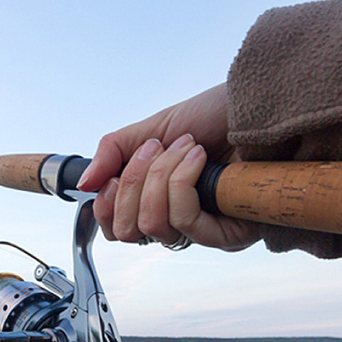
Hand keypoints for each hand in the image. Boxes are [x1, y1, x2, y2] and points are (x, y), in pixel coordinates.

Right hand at [76, 83, 260, 250]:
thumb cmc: (217, 117)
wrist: (258, 107)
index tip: (118, 174)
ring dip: (163, 177)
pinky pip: (184, 220)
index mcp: (159, 202)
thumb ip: (113, 153)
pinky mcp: (229, 234)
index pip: (117, 230)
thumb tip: (83, 185)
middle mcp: (180, 222)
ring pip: (154, 225)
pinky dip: (183, 182)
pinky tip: (199, 159)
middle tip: (157, 149)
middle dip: (135, 183)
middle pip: (129, 231)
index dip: (107, 206)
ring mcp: (205, 230)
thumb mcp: (153, 128)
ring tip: (188, 147)